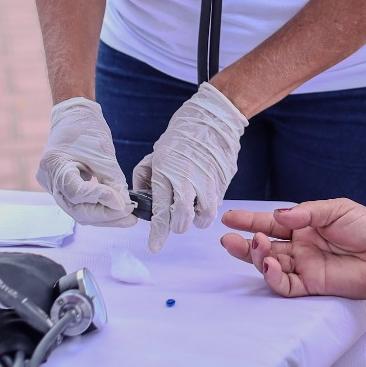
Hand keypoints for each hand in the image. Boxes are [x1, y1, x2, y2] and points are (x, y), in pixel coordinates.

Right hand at [36, 97, 136, 226]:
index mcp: (54, 164)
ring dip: (104, 217)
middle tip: (130, 217)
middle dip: (105, 216)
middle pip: (76, 209)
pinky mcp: (60, 189)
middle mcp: (48, 179)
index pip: (76, 192)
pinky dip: (97, 209)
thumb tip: (124, 205)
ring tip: (127, 218)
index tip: (124, 203)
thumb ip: (113, 180)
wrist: (73, 116)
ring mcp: (51, 186)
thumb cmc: (87, 129)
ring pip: (77, 212)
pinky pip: (78, 206)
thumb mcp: (103, 153)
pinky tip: (115, 211)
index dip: (100, 199)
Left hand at [132, 82, 246, 252]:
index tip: (154, 247)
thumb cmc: (180, 137)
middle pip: (183, 220)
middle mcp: (187, 179)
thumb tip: (141, 200)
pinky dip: (210, 205)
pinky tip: (205, 193)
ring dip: (197, 219)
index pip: (161, 211)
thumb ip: (147, 178)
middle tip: (177, 219)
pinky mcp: (224, 180)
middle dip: (178, 226)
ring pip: (204, 217)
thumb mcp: (156, 154)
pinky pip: (218, 203)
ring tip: (194, 208)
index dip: (158, 234)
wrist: (212, 119)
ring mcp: (208, 181)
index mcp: (166, 172)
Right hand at [220, 199, 365, 300]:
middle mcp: (300, 247)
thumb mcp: (336, 210)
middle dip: (244, 242)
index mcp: (304, 226)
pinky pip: (285, 284)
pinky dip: (273, 276)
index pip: (271, 223)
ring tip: (255, 245)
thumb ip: (307, 213)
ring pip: (270, 265)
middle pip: (265, 246)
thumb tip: (278, 216)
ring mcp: (305, 267)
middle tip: (227, 238)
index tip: (229, 216)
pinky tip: (269, 264)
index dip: (250, 221)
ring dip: (257, 257)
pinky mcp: (312, 285)